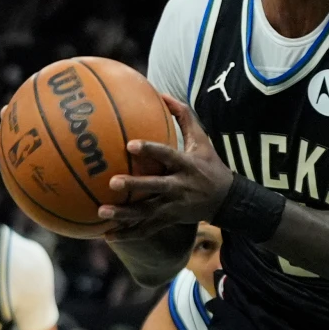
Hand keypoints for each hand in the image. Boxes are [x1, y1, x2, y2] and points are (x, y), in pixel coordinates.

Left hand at [100, 95, 233, 238]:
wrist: (226, 199)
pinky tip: (107, 235)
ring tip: (102, 213)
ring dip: (124, 215)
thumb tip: (162, 94)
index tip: (131, 144)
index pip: (168, 155)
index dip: (151, 150)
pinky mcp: (170, 220)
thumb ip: (184, 116)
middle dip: (135, 186)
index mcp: (187, 165)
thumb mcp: (203, 140)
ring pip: (147, 212)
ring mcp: (174, 206)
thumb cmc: (209, 164)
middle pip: (156, 187)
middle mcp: (180, 186)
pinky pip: (147, 229)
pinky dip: (128, 233)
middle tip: (112, 183)